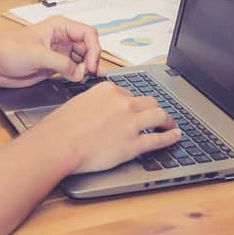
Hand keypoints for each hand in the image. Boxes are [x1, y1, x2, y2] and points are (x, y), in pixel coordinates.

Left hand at [0, 16, 102, 86]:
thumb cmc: (7, 50)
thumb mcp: (38, 55)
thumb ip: (62, 63)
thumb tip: (79, 72)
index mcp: (59, 26)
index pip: (88, 34)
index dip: (93, 49)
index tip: (90, 65)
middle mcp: (61, 38)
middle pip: (87, 47)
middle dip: (91, 60)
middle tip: (90, 74)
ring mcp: (58, 52)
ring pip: (82, 59)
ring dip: (86, 69)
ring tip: (87, 78)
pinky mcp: (53, 66)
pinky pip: (73, 69)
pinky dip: (78, 75)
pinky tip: (79, 80)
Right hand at [35, 79, 181, 174]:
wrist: (58, 144)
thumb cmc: (60, 128)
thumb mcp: (78, 104)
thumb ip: (94, 104)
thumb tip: (98, 111)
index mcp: (108, 90)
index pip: (128, 93)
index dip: (133, 103)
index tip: (136, 109)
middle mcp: (123, 103)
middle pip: (148, 101)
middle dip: (155, 107)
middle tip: (158, 114)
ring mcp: (130, 123)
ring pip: (159, 116)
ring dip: (168, 120)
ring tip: (171, 124)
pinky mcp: (133, 144)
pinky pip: (158, 139)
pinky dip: (170, 137)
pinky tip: (175, 136)